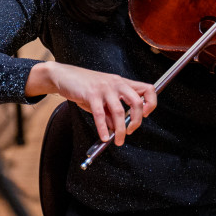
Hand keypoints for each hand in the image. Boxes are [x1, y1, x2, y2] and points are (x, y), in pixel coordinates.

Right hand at [27, 62, 155, 145]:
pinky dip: (103, 128)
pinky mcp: (91, 93)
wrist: (64, 75)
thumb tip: (118, 129)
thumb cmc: (85, 87)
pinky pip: (100, 114)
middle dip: (136, 121)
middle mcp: (117, 83)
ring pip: (119, 111)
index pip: (148, 89)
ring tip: (119, 140)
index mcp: (123, 83)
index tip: (145, 115)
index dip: (151, 103)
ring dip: (120, 130)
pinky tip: (104, 137)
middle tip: (130, 131)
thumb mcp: (103, 99)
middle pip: (137, 102)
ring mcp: (105, 88)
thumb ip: (111, 112)